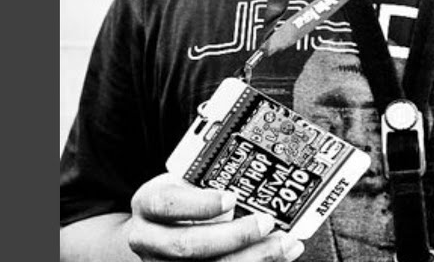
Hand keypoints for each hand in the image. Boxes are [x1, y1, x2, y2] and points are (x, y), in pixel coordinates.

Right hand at [126, 172, 303, 260]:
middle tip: (266, 222)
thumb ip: (208, 181)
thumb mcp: (183, 182)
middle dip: (234, 236)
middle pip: (188, 245)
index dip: (201, 204)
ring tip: (284, 243)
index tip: (232, 198)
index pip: (167, 204)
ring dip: (254, 257)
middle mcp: (149, 241)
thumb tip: (255, 179)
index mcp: (148, 205)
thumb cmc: (176, 203)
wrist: (154, 232)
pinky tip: (279, 256)